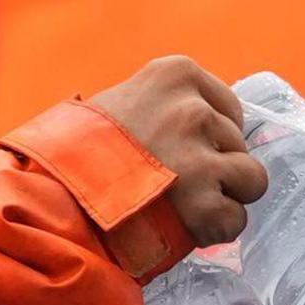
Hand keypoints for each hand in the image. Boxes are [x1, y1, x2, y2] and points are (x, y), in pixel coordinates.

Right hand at [89, 56, 269, 248]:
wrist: (54, 198)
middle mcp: (193, 110)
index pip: (228, 108)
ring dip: (224, 198)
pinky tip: (181, 227)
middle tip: (171, 183)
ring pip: (251, 180)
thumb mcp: (123, 101)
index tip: (179, 152)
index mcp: (177, 74)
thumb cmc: (80, 152)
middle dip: (215, 167)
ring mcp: (200, 158)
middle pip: (239, 144)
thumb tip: (210, 120)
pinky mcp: (204, 205)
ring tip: (181, 205)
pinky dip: (214, 231)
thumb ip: (167, 105)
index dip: (209, 137)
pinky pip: (236, 220)